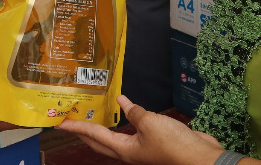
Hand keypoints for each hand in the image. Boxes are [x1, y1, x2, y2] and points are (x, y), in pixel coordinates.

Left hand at [56, 95, 222, 164]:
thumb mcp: (150, 123)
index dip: (77, 127)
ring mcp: (141, 149)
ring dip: (102, 129)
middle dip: (84, 133)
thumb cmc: (173, 144)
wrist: (200, 158)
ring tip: (91, 117)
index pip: (95, 136)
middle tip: (70, 122)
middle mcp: (129, 152)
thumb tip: (122, 102)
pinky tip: (126, 111)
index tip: (60, 123)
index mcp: (124, 150)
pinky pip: (132, 132)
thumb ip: (134, 112)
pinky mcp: (154, 144)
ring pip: (115, 140)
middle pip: (100, 143)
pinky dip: (125, 122)